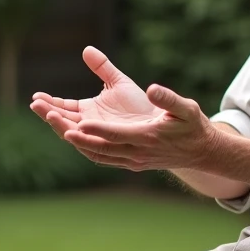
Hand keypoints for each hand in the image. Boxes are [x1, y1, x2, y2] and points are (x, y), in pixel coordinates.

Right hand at [30, 46, 156, 138]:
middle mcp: (90, 126)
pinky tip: (71, 130)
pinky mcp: (109, 144)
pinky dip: (80, 138)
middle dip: (48, 114)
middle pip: (63, 121)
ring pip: (73, 134)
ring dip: (60, 125)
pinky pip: (91, 145)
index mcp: (88, 111)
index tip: (36, 96)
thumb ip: (102, 67)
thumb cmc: (139, 104)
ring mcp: (98, 136)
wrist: (160, 121)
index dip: (49, 103)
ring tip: (50, 114)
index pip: (63, 107)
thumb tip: (86, 49)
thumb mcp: (118, 81)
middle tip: (35, 105)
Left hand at [30, 47, 217, 171]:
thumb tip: (152, 88)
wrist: (200, 153)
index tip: (76, 123)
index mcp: (148, 137)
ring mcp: (131, 161)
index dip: (96, 131)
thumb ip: (168, 99)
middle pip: (99, 147)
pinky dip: (83, 147)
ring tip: (51, 119)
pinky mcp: (129, 162)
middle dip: (73, 133)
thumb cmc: (193, 126)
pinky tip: (69, 133)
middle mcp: (136, 153)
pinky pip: (101, 157)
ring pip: (96, 154)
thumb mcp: (186, 109)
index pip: (116, 135)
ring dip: (73, 140)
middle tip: (49, 116)